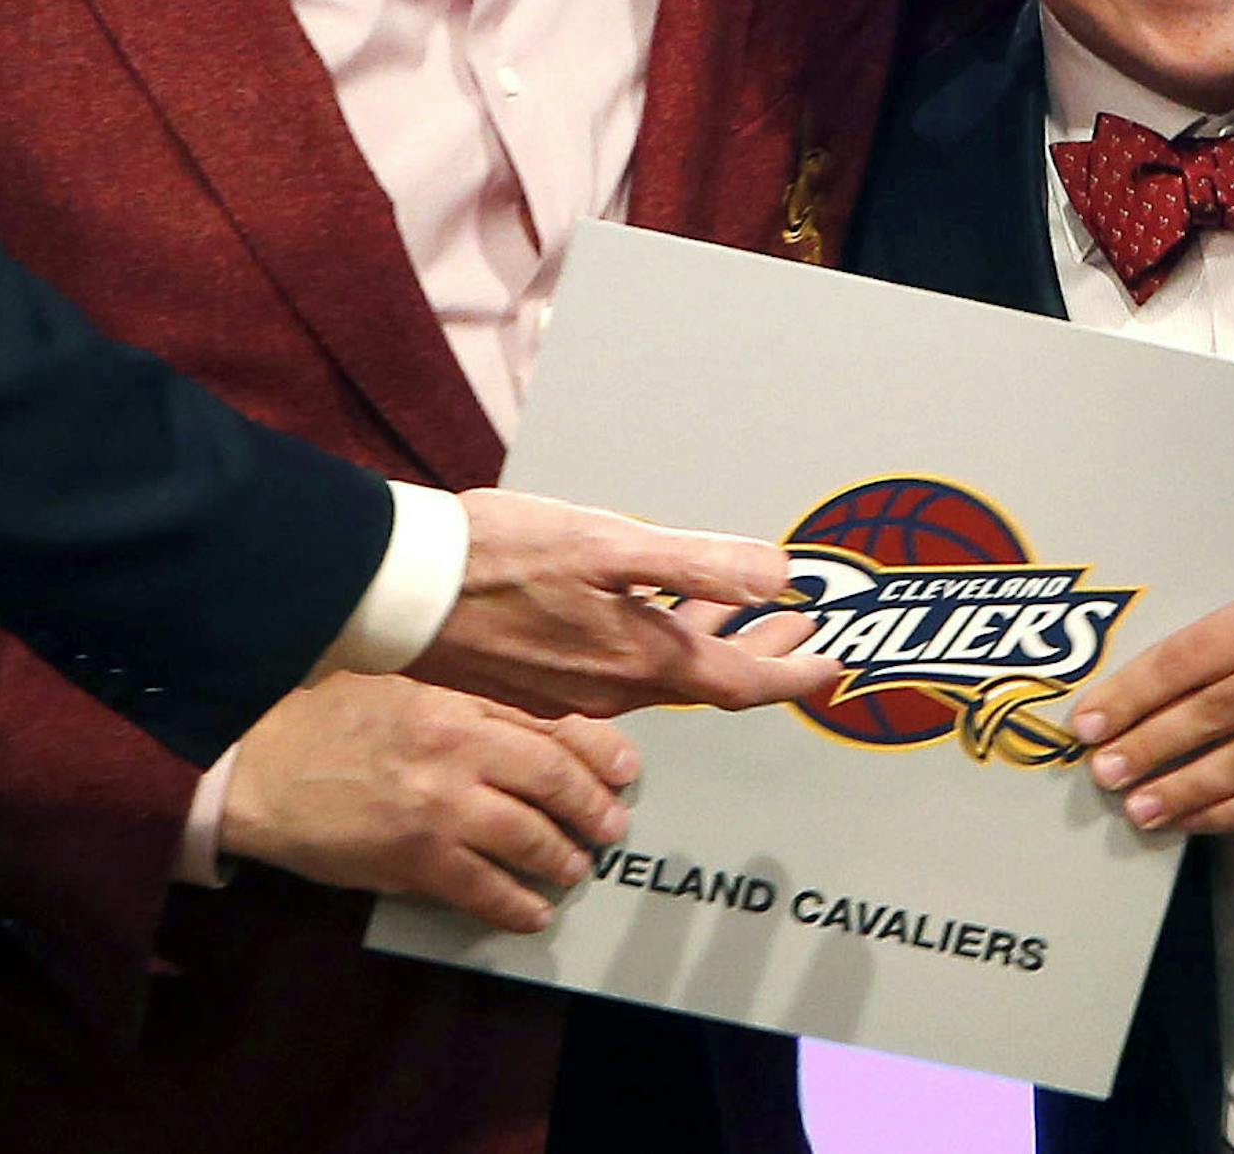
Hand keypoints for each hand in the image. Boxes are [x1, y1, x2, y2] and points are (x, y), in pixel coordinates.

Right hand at [222, 671, 637, 931]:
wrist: (260, 764)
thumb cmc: (326, 719)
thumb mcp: (404, 689)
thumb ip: (464, 704)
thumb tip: (525, 730)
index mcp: (455, 702)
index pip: (548, 725)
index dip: (597, 750)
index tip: (626, 767)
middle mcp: (457, 749)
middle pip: (552, 779)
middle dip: (592, 807)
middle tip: (611, 826)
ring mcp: (439, 807)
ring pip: (528, 836)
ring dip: (561, 857)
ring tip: (573, 867)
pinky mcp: (415, 859)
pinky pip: (484, 889)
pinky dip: (516, 904)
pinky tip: (532, 911)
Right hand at [408, 489, 839, 719]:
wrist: (404, 589)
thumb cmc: (499, 557)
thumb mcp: (608, 545)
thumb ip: (695, 561)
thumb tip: (776, 575)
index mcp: (638, 658)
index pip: (739, 684)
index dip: (792, 674)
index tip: (829, 666)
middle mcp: (610, 688)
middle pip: (707, 680)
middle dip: (762, 653)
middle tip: (802, 630)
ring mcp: (572, 687)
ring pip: (663, 672)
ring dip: (711, 642)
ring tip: (742, 612)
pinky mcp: (539, 676)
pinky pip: (620, 666)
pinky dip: (657, 640)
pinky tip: (655, 612)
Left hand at [1068, 566, 1233, 833]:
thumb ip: (1228, 640)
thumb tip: (1149, 695)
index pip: (1190, 658)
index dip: (1134, 693)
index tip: (1089, 720)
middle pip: (1213, 713)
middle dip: (1149, 745)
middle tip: (1102, 770)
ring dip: (1185, 789)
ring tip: (1139, 806)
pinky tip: (1196, 818)